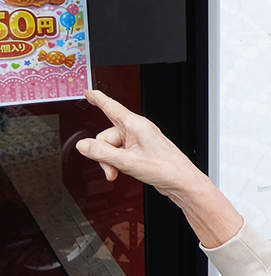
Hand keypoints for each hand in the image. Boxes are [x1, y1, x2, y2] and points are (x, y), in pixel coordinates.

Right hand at [74, 89, 202, 198]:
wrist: (181, 182)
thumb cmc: (165, 168)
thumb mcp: (127, 161)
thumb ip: (102, 152)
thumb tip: (83, 145)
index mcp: (136, 125)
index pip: (111, 107)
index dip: (97, 99)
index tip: (88, 92)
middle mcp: (137, 130)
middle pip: (107, 135)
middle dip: (103, 153)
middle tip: (110, 167)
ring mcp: (139, 141)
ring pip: (112, 147)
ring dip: (110, 161)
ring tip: (118, 172)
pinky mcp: (141, 152)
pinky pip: (120, 154)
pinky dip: (117, 163)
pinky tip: (122, 172)